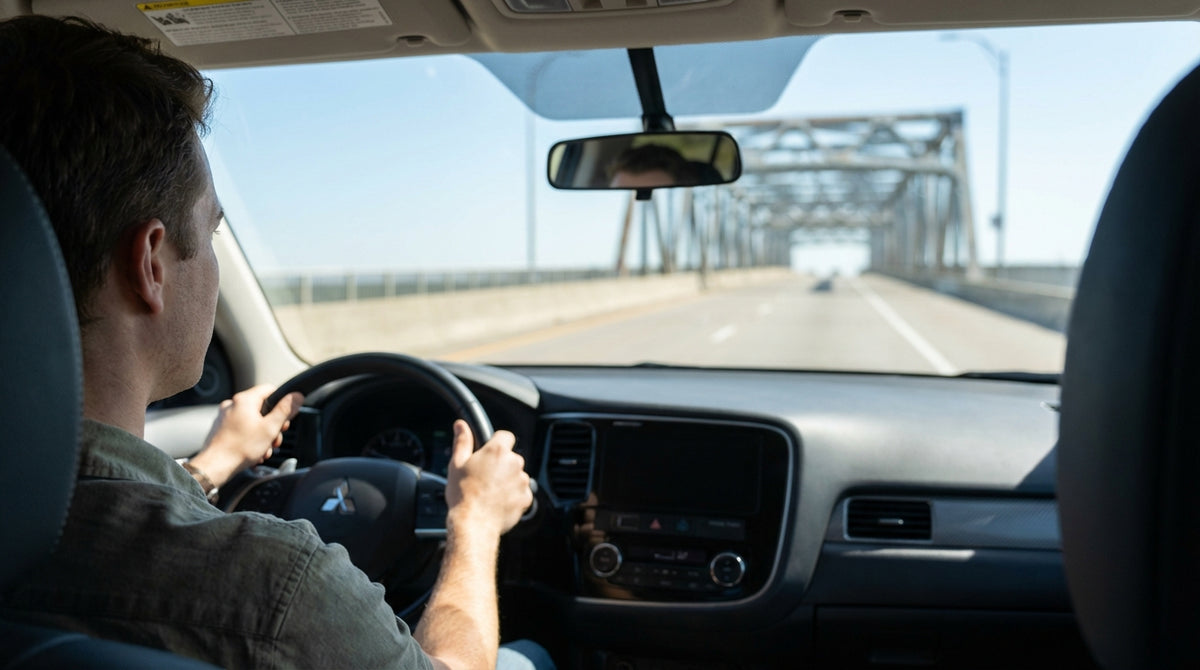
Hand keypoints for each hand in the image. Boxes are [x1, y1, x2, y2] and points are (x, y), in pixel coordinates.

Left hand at [188, 384, 303, 487]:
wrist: (215, 466)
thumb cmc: (240, 448)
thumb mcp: (270, 428)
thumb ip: (285, 410)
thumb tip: (296, 396)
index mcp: (244, 400)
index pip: (270, 390)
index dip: (282, 402)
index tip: (286, 416)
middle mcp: (232, 405)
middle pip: (262, 408)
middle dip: (272, 424)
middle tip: (275, 438)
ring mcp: (225, 417)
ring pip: (252, 420)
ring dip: (262, 434)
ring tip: (263, 449)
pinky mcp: (221, 429)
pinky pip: (242, 429)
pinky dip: (250, 438)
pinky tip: (253, 451)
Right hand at [444, 420, 531, 536]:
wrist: (474, 524)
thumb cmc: (463, 495)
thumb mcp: (456, 464)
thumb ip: (462, 441)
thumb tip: (461, 425)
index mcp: (497, 451)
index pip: (506, 436)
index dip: (497, 442)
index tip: (489, 452)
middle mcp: (514, 463)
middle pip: (511, 457)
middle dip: (501, 464)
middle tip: (485, 477)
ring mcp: (522, 481)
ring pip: (517, 475)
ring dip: (508, 480)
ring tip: (491, 492)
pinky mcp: (527, 498)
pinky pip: (522, 492)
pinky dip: (514, 496)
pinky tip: (499, 502)